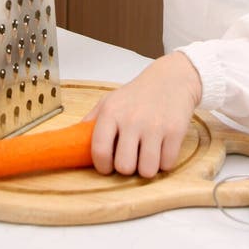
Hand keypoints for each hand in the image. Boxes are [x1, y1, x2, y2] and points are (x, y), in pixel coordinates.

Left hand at [84, 52, 201, 177]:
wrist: (171, 78)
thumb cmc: (137, 94)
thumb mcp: (110, 100)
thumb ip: (92, 121)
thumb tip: (72, 142)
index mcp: (111, 112)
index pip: (99, 151)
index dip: (103, 166)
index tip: (108, 165)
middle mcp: (132, 119)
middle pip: (124, 167)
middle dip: (128, 167)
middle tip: (132, 155)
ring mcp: (155, 126)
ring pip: (147, 170)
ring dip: (147, 166)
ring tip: (147, 152)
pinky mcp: (175, 131)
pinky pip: (167, 165)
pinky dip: (165, 161)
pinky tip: (162, 146)